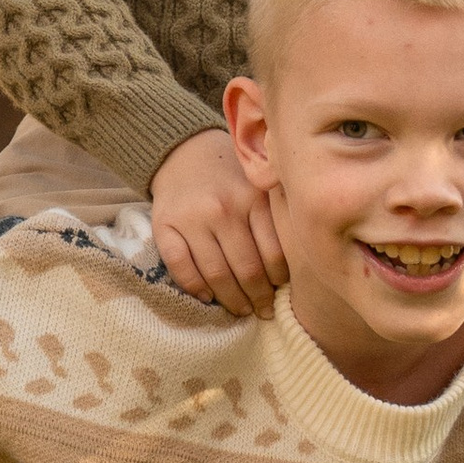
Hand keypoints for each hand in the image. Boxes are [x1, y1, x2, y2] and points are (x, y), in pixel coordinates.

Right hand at [149, 127, 289, 318]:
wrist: (183, 151)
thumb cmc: (230, 175)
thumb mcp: (259, 185)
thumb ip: (276, 215)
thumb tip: (299, 262)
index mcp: (253, 199)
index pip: (273, 254)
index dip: (279, 281)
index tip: (281, 291)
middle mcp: (223, 209)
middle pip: (246, 269)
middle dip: (258, 298)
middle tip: (265, 311)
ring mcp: (192, 219)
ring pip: (216, 274)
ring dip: (232, 300)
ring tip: (242, 310)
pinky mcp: (164, 226)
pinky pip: (181, 266)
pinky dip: (195, 288)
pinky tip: (207, 297)